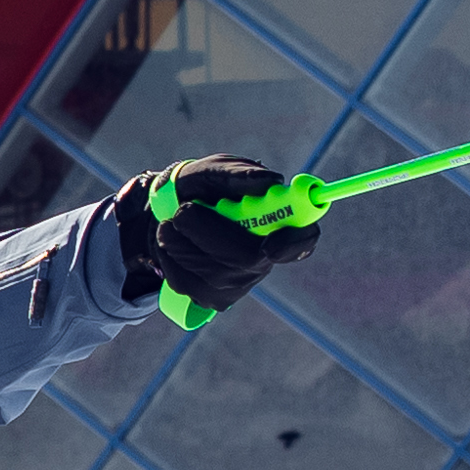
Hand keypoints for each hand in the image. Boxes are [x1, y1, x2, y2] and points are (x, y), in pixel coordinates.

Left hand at [116, 157, 316, 317]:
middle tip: (184, 211)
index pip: (304, 241)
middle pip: (248, 258)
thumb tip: (270, 183)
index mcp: (278, 222)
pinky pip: (188, 282)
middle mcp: (265, 257)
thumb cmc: (201, 188)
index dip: (295, 245)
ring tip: (173, 220)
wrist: (165, 210)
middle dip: (209, 234)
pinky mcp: (212, 298)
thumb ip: (239, 174)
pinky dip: (171, 257)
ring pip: (212, 272)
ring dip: (181, 241)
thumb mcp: (214, 171)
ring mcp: (240, 283)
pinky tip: (173, 243)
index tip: (273, 244)